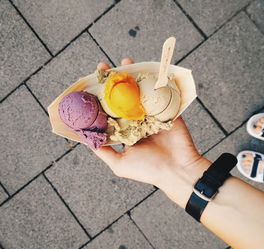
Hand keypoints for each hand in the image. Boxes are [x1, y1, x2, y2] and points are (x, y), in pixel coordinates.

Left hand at [93, 58, 211, 207]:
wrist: (178, 170)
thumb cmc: (148, 170)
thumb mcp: (119, 164)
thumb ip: (103, 151)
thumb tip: (85, 139)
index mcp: (125, 132)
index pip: (108, 112)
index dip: (98, 99)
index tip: (87, 86)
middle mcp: (136, 121)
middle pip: (122, 97)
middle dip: (112, 83)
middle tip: (102, 68)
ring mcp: (151, 113)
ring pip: (139, 92)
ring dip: (131, 77)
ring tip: (122, 63)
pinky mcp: (166, 109)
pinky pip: (158, 92)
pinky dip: (152, 80)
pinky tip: (144, 69)